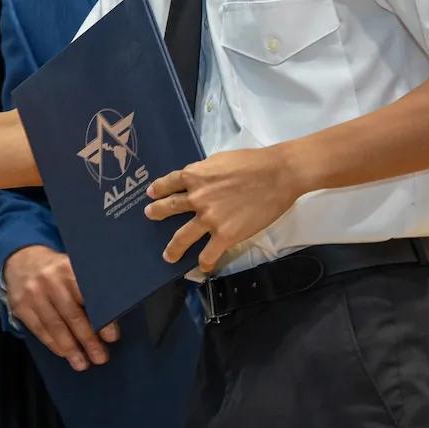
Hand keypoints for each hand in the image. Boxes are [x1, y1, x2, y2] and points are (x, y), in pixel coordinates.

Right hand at [2, 245, 118, 371]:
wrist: (20, 259)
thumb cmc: (55, 270)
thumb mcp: (72, 269)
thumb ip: (88, 288)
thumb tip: (108, 319)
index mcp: (68, 268)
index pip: (89, 297)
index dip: (102, 319)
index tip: (112, 337)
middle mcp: (50, 279)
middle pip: (72, 315)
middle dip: (88, 340)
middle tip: (100, 356)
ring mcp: (33, 293)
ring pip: (55, 326)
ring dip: (71, 349)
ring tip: (82, 363)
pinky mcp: (20, 305)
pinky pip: (39, 329)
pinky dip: (53, 344)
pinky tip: (64, 352)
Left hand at [144, 145, 302, 273]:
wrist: (278, 175)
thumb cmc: (252, 162)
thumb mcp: (220, 160)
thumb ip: (205, 172)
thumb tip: (200, 180)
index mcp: (195, 175)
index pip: (169, 182)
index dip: (158, 189)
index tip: (151, 194)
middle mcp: (196, 198)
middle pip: (169, 208)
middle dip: (157, 212)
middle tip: (150, 216)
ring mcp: (209, 218)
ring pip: (182, 237)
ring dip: (173, 248)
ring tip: (168, 255)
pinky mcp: (225, 235)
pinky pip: (209, 253)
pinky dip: (204, 262)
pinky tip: (203, 267)